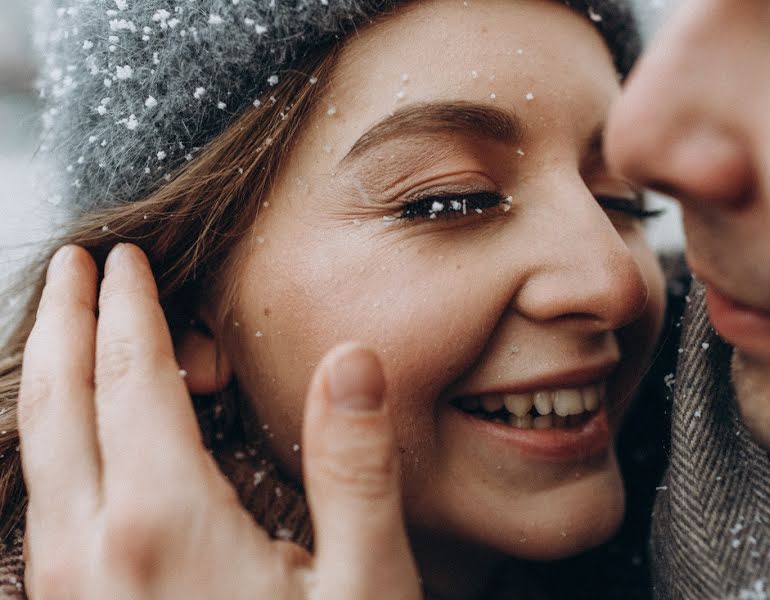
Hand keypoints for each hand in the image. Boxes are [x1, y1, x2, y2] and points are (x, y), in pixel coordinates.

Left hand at [17, 243, 420, 598]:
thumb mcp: (362, 584)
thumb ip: (354, 467)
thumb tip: (353, 362)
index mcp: (163, 523)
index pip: (132, 377)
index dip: (130, 308)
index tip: (128, 262)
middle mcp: (93, 551)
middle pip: (56, 403)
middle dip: (66, 323)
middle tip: (76, 269)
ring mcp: (69, 593)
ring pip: (34, 455)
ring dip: (48, 378)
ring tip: (67, 333)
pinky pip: (41, 506)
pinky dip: (50, 445)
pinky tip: (73, 442)